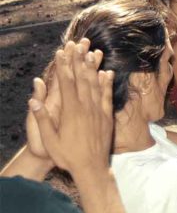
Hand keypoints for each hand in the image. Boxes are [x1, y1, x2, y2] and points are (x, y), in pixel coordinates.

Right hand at [30, 40, 114, 175]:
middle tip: (77, 44)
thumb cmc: (67, 156)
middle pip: (82, 79)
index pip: (66, 84)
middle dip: (78, 60)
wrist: (92, 168)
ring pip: (96, 85)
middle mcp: (86, 108)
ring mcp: (99, 112)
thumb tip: (34, 99)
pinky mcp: (107, 117)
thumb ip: (42, 119)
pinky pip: (107, 96)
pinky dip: (107, 83)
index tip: (61, 52)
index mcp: (71, 112)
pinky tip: (107, 72)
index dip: (63, 66)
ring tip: (91, 52)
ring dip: (93, 67)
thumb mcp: (49, 140)